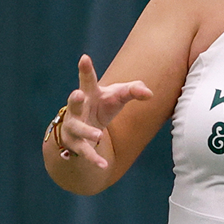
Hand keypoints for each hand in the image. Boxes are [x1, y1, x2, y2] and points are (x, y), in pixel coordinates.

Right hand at [55, 54, 153, 169]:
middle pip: (74, 102)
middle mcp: (77, 109)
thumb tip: (149, 93)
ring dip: (88, 132)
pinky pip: (85, 152)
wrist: (84, 129)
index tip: (84, 58)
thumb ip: (133, 90)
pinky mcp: (76, 144)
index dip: (86, 69)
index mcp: (89, 94)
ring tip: (99, 136)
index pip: (88, 79)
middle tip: (78, 93)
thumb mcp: (118, 96)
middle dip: (75, 99)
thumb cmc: (103, 105)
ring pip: (78, 129)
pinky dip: (94, 159)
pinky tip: (103, 165)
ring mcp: (74, 127)